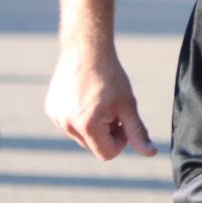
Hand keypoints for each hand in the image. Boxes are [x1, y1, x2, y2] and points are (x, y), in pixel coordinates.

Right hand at [45, 45, 157, 160]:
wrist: (86, 48)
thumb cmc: (110, 76)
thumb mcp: (127, 105)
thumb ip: (137, 132)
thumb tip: (151, 154)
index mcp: (86, 125)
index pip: (107, 153)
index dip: (120, 140)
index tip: (123, 120)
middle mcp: (66, 124)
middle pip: (93, 145)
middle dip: (106, 131)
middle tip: (111, 107)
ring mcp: (56, 116)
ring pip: (81, 135)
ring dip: (92, 125)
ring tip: (98, 100)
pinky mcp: (51, 108)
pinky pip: (69, 123)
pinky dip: (79, 116)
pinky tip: (84, 95)